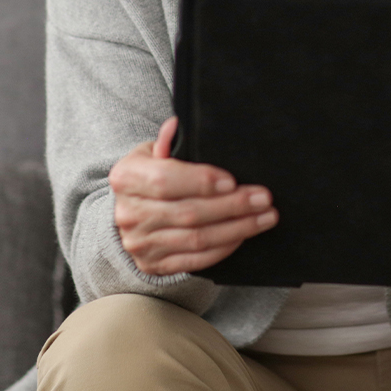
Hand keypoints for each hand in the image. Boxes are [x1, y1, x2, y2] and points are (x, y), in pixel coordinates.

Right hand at [108, 116, 277, 275]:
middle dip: (232, 206)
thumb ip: (167, 141)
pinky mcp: (154, 265)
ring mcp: (140, 243)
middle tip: (262, 198)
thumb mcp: (151, 152)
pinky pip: (195, 261)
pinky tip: (243, 235)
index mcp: (126, 178)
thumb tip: (177, 125)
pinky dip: (223, 248)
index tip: (232, 180)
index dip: (200, 181)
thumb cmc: (149, 175)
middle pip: (187, 212)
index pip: (164, 180)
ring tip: (264, 217)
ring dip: (236, 228)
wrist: (130, 213)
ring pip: (196, 239)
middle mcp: (129, 213)